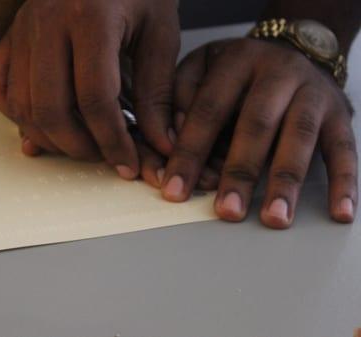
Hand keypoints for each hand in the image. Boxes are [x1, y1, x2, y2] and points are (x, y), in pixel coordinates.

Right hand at [0, 0, 179, 179]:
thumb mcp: (160, 33)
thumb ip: (158, 92)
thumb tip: (161, 144)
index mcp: (90, 16)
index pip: (94, 98)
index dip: (111, 140)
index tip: (127, 163)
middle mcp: (47, 22)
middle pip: (50, 108)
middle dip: (78, 147)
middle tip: (102, 156)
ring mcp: (22, 29)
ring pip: (21, 104)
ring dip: (49, 137)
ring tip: (79, 144)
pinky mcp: (11, 35)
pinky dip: (13, 112)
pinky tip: (40, 120)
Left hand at [162, 38, 356, 227]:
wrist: (295, 50)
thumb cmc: (237, 71)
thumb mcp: (200, 67)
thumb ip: (177, 99)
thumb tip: (167, 144)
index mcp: (237, 60)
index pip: (208, 110)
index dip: (189, 152)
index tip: (175, 191)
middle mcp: (279, 72)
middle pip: (256, 125)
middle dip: (240, 172)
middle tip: (227, 211)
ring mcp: (314, 93)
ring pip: (300, 139)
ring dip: (286, 182)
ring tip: (274, 218)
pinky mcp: (340, 115)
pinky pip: (345, 150)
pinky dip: (345, 183)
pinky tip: (339, 212)